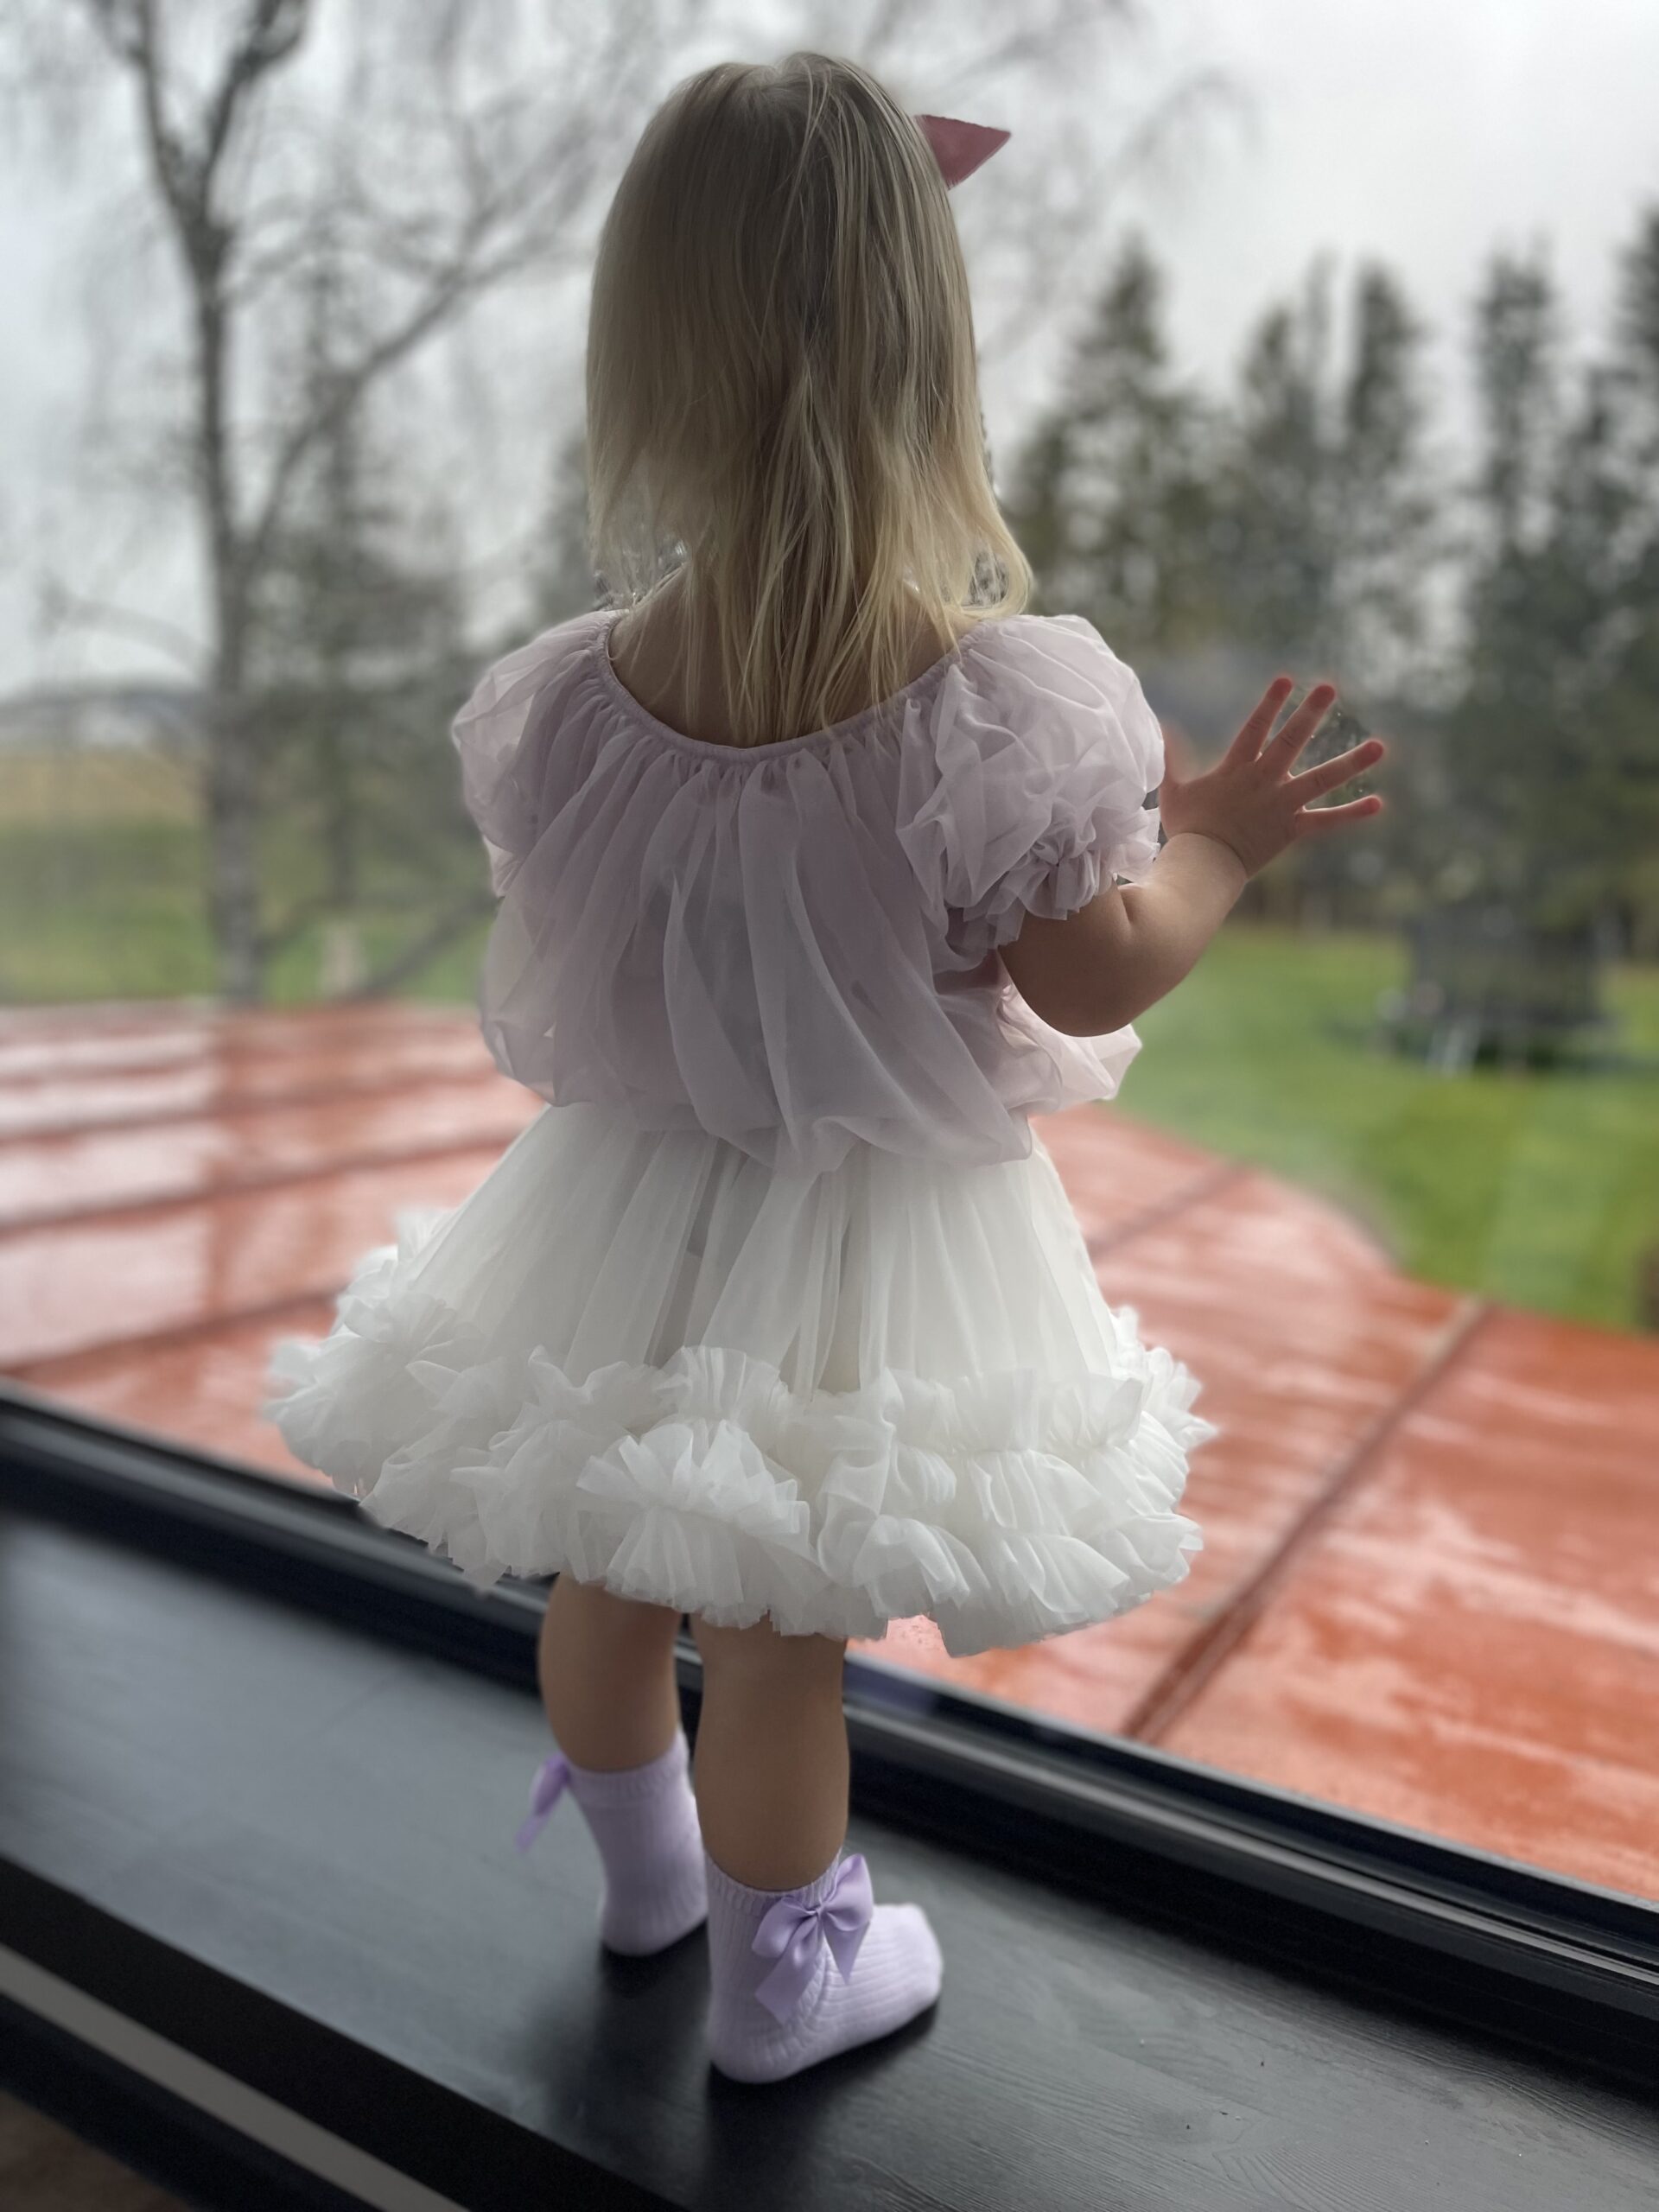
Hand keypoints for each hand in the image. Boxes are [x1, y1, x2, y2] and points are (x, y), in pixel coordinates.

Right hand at [1158, 678, 1385, 879]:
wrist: (1202, 867)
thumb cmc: (1187, 829)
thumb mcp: (1174, 789)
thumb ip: (1172, 757)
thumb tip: (1163, 726)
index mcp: (1236, 769)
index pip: (1255, 728)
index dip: (1270, 703)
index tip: (1287, 679)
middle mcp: (1263, 781)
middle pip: (1290, 741)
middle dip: (1309, 713)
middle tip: (1329, 687)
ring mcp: (1281, 804)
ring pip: (1321, 779)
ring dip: (1351, 762)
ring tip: (1379, 746)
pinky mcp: (1292, 829)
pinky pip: (1326, 821)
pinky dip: (1351, 813)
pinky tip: (1378, 803)